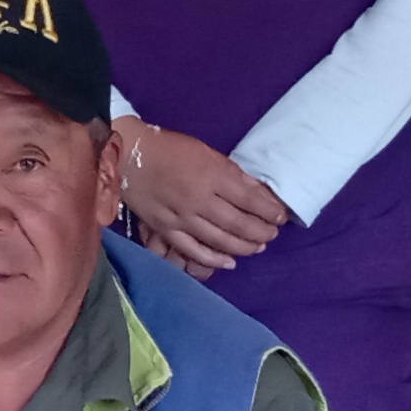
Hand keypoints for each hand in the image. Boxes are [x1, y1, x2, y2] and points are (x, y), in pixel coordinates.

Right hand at [120, 122, 286, 277]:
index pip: (250, 200)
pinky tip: (229, 262)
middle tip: (272, 234)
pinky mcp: (166, 229)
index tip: (281, 217)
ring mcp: (182, 218)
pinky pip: (193, 250)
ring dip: (244, 247)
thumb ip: (233, 174)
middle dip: (261, 232)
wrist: (128, 155)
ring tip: (258, 247)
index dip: (269, 212)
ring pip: (220, 240)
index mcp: (212, 176)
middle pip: (239, 224)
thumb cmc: (170, 149)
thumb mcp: (207, 152)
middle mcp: (200, 200)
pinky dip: (213, 259)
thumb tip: (258, 191)